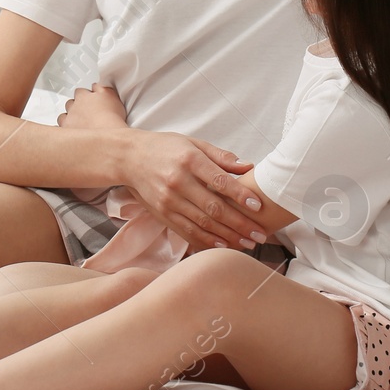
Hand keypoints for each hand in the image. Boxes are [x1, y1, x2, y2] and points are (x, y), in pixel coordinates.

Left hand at [56, 84, 128, 129]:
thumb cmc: (111, 118)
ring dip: (69, 119)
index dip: (85, 96)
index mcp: (83, 96)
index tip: (89, 101)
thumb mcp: (110, 94)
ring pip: (63, 117)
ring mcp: (68, 121)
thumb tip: (95, 85)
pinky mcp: (66, 133)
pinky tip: (68, 135)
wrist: (107, 137)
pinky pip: (59, 131)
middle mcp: (72, 107)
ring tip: (78, 125)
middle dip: (76, 107)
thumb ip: (101, 87)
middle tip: (85, 114)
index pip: (80, 92)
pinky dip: (63, 132)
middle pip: (70, 104)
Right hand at [116, 131, 270, 252]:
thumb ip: (221, 156)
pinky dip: (206, 241)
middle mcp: (178, 182)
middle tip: (260, 234)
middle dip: (239, 223)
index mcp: (189, 160)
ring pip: (202, 224)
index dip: (240, 195)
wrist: (129, 158)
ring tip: (248, 243)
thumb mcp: (193, 143)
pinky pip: (187, 232)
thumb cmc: (165, 148)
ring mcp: (168, 201)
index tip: (258, 205)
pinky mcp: (162, 214)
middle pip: (213, 208)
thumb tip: (249, 167)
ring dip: (228, 236)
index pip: (219, 181)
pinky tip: (223, 246)